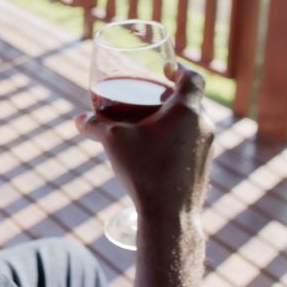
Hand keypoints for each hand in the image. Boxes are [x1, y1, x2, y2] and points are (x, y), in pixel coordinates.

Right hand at [75, 65, 214, 220]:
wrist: (169, 217)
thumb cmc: (144, 172)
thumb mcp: (114, 142)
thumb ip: (95, 125)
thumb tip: (79, 120)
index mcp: (186, 111)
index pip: (193, 78)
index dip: (180, 69)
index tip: (167, 69)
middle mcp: (204, 126)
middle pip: (191, 101)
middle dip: (169, 97)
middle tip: (149, 98)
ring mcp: (207, 148)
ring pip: (192, 123)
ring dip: (173, 119)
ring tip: (148, 126)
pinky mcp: (203, 167)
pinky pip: (192, 144)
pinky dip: (176, 140)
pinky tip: (153, 154)